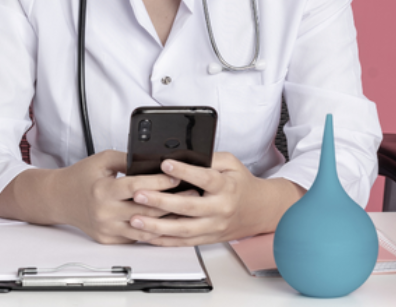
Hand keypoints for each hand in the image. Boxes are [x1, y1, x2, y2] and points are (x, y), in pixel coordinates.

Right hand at [0, 150, 181, 243]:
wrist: (59, 198)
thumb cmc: (81, 177)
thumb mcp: (102, 160)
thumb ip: (127, 159)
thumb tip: (153, 159)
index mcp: (102, 191)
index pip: (138, 187)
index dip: (160, 181)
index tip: (178, 176)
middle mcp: (104, 213)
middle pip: (146, 210)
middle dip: (172, 201)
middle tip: (191, 192)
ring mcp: (107, 230)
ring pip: (145, 228)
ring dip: (167, 219)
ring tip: (186, 209)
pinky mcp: (109, 240)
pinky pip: (136, 237)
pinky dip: (153, 230)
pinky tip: (168, 222)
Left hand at [127, 152, 305, 245]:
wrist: (259, 211)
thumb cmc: (240, 184)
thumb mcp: (231, 163)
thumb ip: (210, 158)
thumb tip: (185, 153)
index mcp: (226, 187)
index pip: (205, 178)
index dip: (185, 171)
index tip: (165, 163)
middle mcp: (220, 209)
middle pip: (189, 207)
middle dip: (161, 201)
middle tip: (139, 194)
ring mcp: (213, 226)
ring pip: (183, 230)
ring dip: (157, 225)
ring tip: (136, 218)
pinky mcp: (208, 238)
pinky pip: (184, 242)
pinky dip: (164, 240)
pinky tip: (147, 234)